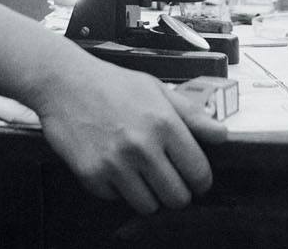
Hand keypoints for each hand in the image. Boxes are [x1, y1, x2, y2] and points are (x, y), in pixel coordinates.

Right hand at [27, 58, 227, 213]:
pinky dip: (119, 190)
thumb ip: (192, 116)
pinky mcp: (91, 175)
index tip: (197, 182)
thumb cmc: (114, 84)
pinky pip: (117, 199)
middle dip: (178, 194)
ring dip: (150, 196)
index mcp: (164, 124)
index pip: (198, 172)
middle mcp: (142, 147)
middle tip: (171, 183)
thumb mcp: (159, 91)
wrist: (65, 83)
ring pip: (148, 205)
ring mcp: (114, 164)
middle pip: (176, 197)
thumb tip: (222, 135)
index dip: (202, 181)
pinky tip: (116, 168)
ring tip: (144, 176)